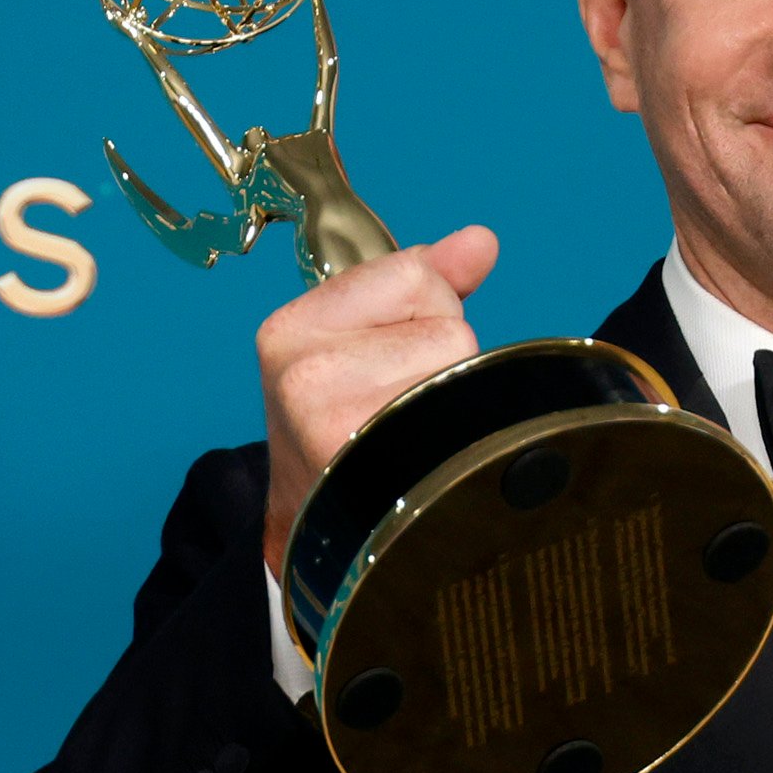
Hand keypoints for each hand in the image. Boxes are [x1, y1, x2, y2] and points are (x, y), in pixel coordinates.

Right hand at [256, 225, 497, 575]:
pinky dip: (458, 431)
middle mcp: (303, 369)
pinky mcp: (368, 459)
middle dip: (442, 360)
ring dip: (454, 398)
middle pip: (446, 323)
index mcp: (293, 327)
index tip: (389, 359)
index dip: (425, 315)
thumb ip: (424, 283)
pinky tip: (422, 454)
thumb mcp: (365, 342)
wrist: (319, 531)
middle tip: (401, 406)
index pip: (414, 274)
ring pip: (460, 365)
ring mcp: (331, 417)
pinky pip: (461, 412)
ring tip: (412, 432)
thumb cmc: (346, 430)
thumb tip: (480, 242)